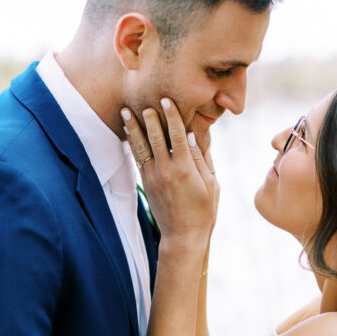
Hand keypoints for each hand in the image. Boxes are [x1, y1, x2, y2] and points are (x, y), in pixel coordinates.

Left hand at [122, 98, 218, 247]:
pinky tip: (128, 133)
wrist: (183, 236)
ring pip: (141, 147)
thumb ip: (202, 159)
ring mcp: (154, 178)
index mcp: (186, 169)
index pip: (176, 135)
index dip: (171, 116)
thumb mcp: (211, 184)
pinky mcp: (147, 184)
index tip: (166, 100)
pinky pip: (138, 159)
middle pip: (155, 137)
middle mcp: (167, 171)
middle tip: (144, 99)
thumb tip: (193, 136)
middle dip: (149, 117)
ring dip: (133, 128)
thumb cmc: (203, 211)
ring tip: (125, 111)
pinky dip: (133, 144)